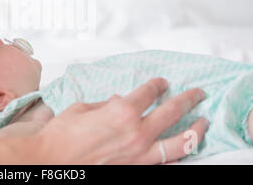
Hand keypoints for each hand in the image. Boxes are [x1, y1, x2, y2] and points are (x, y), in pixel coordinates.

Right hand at [35, 78, 208, 163]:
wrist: (48, 162)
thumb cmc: (60, 136)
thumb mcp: (81, 109)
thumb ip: (106, 104)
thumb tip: (119, 101)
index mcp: (121, 111)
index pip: (148, 93)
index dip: (157, 85)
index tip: (162, 82)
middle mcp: (136, 132)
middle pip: (172, 111)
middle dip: (187, 99)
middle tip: (197, 93)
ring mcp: (139, 154)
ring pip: (179, 142)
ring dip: (196, 130)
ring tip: (204, 123)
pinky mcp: (136, 169)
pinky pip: (165, 162)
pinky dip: (178, 154)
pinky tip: (184, 149)